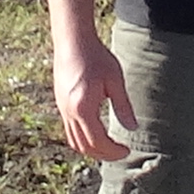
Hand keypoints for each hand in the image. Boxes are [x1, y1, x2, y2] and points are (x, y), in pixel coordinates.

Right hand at [55, 31, 137, 163]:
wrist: (72, 40)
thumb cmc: (96, 57)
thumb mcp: (114, 81)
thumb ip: (123, 106)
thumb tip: (132, 128)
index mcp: (83, 108)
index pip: (98, 142)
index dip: (113, 151)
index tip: (126, 150)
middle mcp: (69, 111)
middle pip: (84, 146)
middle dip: (103, 154)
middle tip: (120, 152)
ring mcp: (62, 108)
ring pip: (74, 140)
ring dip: (91, 149)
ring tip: (108, 146)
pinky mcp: (60, 103)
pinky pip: (69, 130)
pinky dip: (82, 138)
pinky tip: (96, 131)